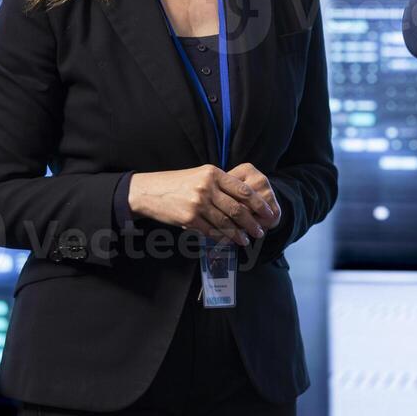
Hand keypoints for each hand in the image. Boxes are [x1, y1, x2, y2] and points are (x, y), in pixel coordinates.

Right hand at [127, 165, 276, 246]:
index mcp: (213, 174)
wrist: (148, 191)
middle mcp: (207, 187)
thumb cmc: (178, 183)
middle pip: (237, 209)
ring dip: (239, 234)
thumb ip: (221, 184)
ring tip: (247, 240)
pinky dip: (222, 238)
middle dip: (252, 222)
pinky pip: (211, 231)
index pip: (243, 190)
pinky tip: (229, 242)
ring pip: (226, 223)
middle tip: (260, 231)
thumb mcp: (201, 175)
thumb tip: (245, 200)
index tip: (268, 213)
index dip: (259, 204)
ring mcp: (197, 203)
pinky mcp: (189, 218)